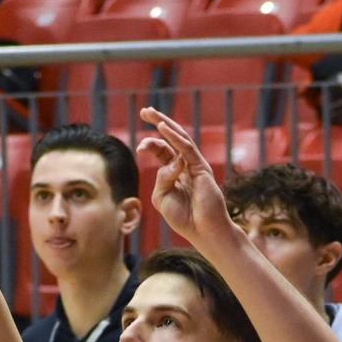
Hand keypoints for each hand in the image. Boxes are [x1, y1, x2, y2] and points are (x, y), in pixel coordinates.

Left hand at [137, 105, 231, 245]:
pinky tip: (163, 128)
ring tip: (151, 113)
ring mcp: (194, 165)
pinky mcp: (201, 169)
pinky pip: (187, 149)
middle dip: (158, 123)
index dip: (150, 144)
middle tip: (145, 110)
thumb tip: (171, 161)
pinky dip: (175, 138)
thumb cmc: (183, 218)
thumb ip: (162, 178)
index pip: (162, 151)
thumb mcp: (162, 198)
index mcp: (175, 172)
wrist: (202, 231)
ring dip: (165, 124)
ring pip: (180, 138)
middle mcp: (185, 165)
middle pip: (171, 138)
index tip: (139, 147)